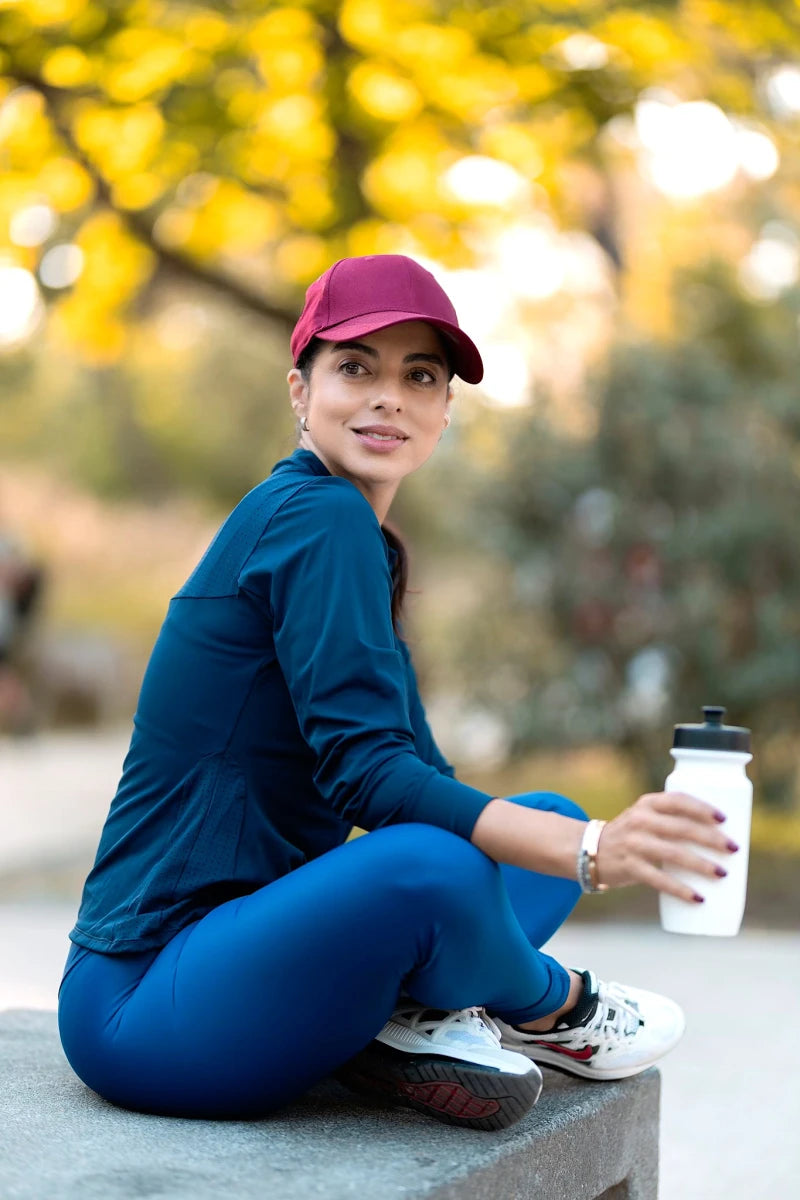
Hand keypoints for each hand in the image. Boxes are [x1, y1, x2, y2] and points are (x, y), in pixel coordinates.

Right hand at [596, 791, 737, 902]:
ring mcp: (633, 843)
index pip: (678, 800)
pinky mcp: (629, 866)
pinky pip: (659, 879)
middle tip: (733, 849)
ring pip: (673, 853)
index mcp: (647, 803)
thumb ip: (673, 821)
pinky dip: (680, 890)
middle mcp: (639, 820)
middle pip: (681, 828)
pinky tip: (698, 898)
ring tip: (722, 874)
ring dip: (701, 864)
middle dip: (711, 838)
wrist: (591, 851)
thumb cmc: (633, 835)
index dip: (702, 808)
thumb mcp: (646, 818)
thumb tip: (721, 840)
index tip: (724, 819)